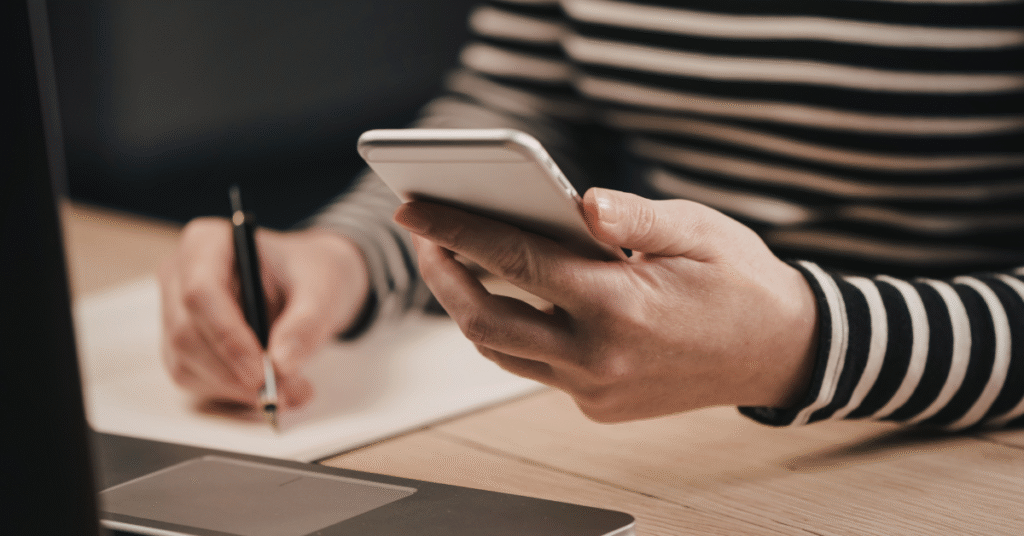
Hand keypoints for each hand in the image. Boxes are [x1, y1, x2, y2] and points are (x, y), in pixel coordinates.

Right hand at [158, 218, 368, 408]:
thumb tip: (283, 363)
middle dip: (236, 373)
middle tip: (287, 393)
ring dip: (236, 389)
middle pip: (187, 333)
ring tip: (290, 392)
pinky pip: (194, 378)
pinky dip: (231, 394)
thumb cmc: (310, 274)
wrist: (308, 283)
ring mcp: (175, 312)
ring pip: (186, 362)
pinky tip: (268, 390)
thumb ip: (308, 322)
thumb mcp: (323, 288)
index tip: (264, 372)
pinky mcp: (181, 345)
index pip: (201, 293)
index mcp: (207, 243)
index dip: (228, 338)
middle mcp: (179, 275)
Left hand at [394, 188, 817, 421]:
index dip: (455, 230)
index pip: (513, 259)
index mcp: (619, 304)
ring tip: (458, 264)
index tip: (414, 209)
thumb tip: (579, 201)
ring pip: (503, 351)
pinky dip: (516, 333)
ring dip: (470, 308)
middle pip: (485, 320)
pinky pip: (537, 369)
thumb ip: (633, 217)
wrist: (780, 352)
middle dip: (442, 275)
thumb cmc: (740, 281)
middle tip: (425, 237)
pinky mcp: (599, 406)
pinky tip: (519, 299)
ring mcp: (596, 390)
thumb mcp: (698, 230)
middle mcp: (598, 357)